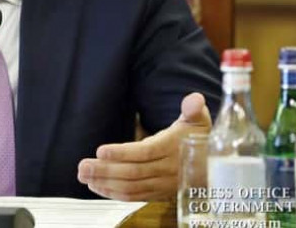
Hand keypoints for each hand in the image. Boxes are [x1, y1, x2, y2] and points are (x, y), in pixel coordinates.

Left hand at [77, 92, 211, 200]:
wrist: (213, 165)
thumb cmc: (199, 136)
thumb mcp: (199, 119)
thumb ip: (193, 109)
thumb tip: (195, 99)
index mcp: (173, 148)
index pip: (145, 152)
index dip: (122, 153)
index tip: (100, 150)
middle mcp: (167, 170)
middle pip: (133, 173)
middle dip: (106, 170)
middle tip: (82, 166)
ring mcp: (162, 184)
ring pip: (131, 187)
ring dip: (105, 183)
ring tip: (83, 175)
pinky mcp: (157, 193)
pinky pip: (134, 196)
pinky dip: (114, 194)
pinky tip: (96, 186)